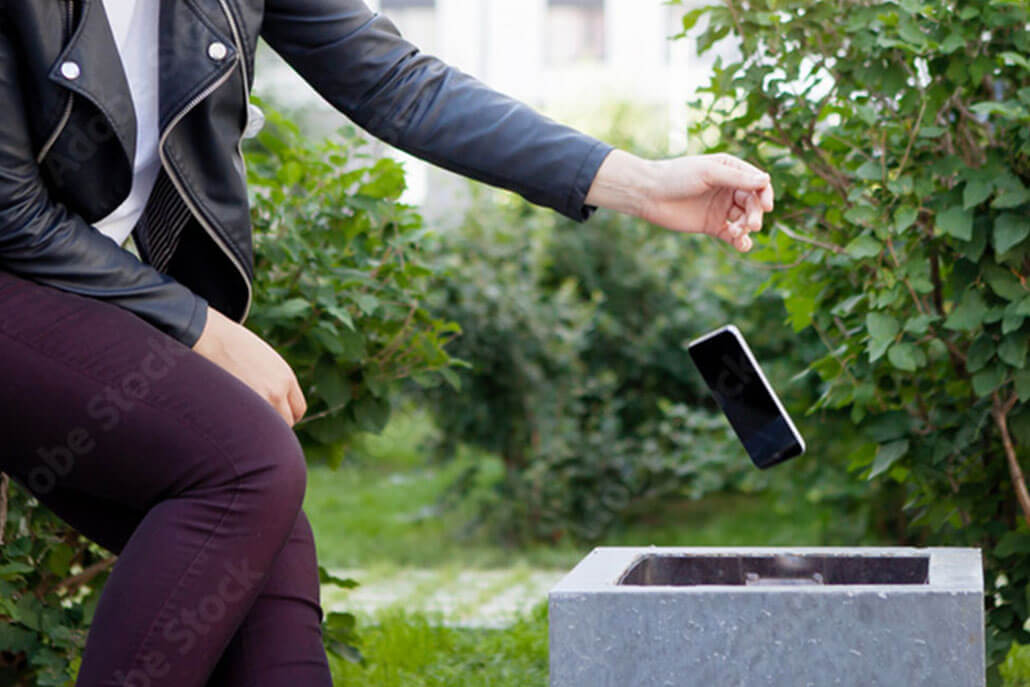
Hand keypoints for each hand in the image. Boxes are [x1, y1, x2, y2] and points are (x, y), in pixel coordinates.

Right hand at [192, 306, 306, 425]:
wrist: (210, 337)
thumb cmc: (233, 346)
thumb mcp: (265, 359)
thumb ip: (276, 380)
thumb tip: (276, 402)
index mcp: (286, 378)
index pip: (298, 410)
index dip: (287, 414)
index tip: (275, 414)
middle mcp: (277, 391)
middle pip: (286, 423)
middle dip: (275, 423)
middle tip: (259, 418)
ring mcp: (258, 401)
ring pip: (267, 429)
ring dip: (258, 426)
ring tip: (244, 418)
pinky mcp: (238, 408)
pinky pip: (247, 428)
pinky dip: (243, 427)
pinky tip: (232, 417)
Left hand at [585, 150, 774, 251]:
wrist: (649, 194)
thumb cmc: (677, 176)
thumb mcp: (708, 173)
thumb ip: (736, 177)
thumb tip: (766, 179)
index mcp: (730, 170)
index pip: (757, 182)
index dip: (765, 194)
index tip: (767, 206)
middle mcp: (728, 188)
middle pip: (752, 203)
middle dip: (755, 214)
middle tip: (751, 225)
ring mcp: (721, 208)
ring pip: (744, 219)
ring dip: (745, 228)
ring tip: (736, 233)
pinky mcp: (712, 225)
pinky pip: (731, 235)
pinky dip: (739, 241)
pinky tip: (742, 246)